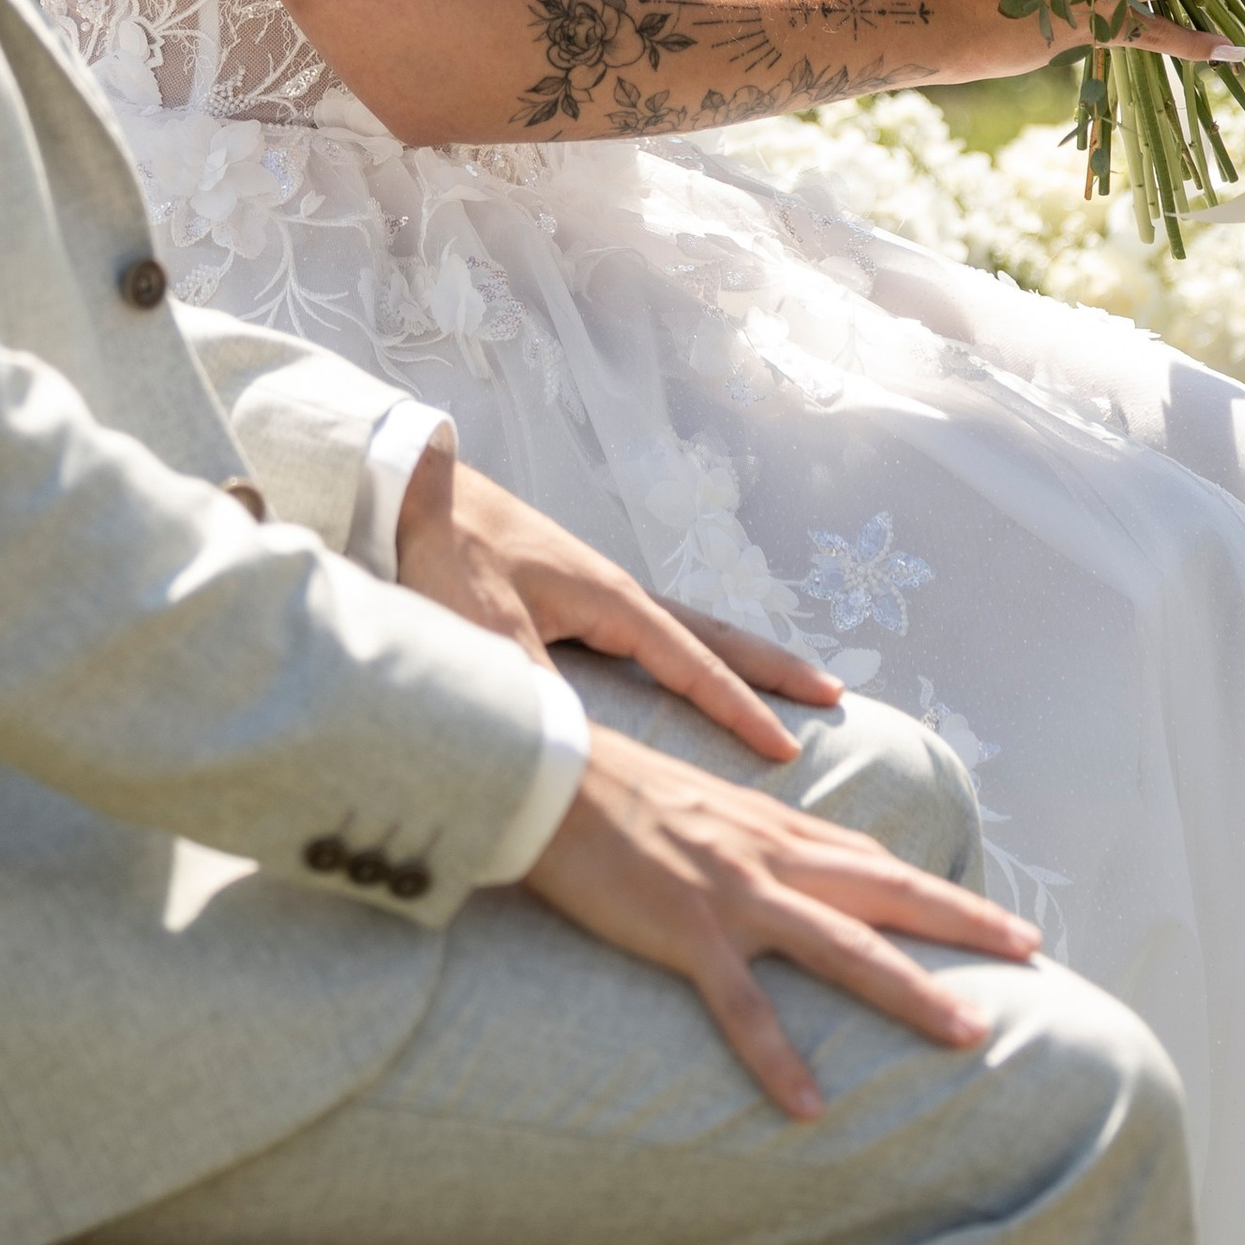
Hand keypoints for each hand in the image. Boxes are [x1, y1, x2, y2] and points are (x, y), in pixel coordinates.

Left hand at [395, 446, 835, 766]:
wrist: (409, 489)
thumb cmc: (445, 556)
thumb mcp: (488, 634)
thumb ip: (535, 696)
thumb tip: (578, 756)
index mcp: (609, 600)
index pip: (692, 665)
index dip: (739, 711)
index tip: (787, 752)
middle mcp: (617, 590)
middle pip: (714, 634)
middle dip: (773, 667)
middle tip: (834, 692)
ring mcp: (596, 587)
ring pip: (689, 628)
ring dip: (740, 655)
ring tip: (786, 680)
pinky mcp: (570, 592)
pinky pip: (655, 629)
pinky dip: (693, 651)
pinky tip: (687, 667)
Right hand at [525, 723, 1037, 1112]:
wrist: (542, 774)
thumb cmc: (606, 790)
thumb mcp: (694, 803)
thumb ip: (743, 835)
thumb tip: (780, 862)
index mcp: (769, 825)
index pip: (873, 862)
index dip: (936, 892)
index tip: (997, 920)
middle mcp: (767, 853)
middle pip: (887, 891)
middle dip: (964, 923)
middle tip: (1032, 953)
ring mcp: (731, 891)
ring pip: (843, 946)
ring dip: (910, 992)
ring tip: (969, 1036)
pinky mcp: (683, 928)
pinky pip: (742, 1005)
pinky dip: (778, 1056)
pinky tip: (811, 1106)